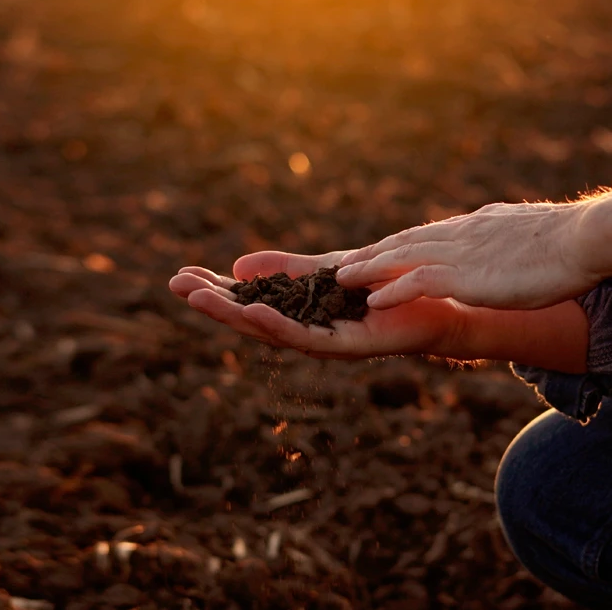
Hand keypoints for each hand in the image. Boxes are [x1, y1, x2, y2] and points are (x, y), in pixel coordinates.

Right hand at [169, 250, 469, 359]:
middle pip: (248, 319)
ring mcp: (323, 342)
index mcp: (297, 313)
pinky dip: (277, 326)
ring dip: (233, 316)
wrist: (436, 304)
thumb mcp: (326, 271)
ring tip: (200, 299)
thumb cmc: (386, 290)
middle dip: (212, 303)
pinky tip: (254, 313)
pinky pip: (305, 338)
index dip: (214, 290)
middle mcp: (304, 332)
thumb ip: (286, 269)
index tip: (180, 274)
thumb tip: (239, 266)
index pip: (247, 302)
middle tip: (174, 285)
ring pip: (268, 331)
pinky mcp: (347, 346)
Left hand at [335, 202, 602, 310]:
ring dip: (368, 268)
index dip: (401, 243)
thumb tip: (512, 243)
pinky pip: (418, 281)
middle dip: (373, 252)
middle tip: (344, 262)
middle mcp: (464, 233)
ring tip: (341, 278)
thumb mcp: (535, 235)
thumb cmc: (575, 241)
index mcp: (480, 224)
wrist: (587, 237)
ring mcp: (462, 252)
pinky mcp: (467, 274)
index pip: (431, 233)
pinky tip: (372, 302)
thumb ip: (513, 240)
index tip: (379, 250)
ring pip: (402, 257)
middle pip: (406, 240)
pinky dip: (392, 290)